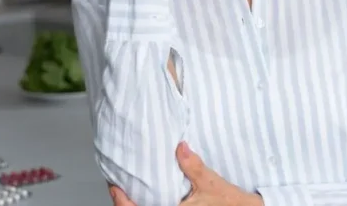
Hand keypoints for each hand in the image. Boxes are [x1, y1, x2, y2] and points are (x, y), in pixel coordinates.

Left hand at [105, 142, 263, 205]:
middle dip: (126, 203)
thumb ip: (193, 166)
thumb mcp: (211, 183)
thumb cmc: (231, 204)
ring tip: (131, 192)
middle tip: (118, 188)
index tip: (115, 187)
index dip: (122, 201)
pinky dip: (152, 205)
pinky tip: (153, 197)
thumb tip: (180, 147)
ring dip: (139, 205)